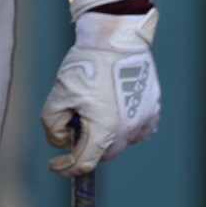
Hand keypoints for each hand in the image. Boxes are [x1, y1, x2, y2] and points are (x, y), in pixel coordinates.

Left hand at [41, 8, 160, 174]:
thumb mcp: (59, 95)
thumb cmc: (87, 65)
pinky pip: (137, 128)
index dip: (66, 168)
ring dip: (105, 136)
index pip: (83, 163)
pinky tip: (114, 110)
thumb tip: (61, 141)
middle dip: (86, 148)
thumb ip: (52, 126)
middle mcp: (127, 130)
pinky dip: (124, 126)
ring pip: (121, 141)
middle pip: (103, 154)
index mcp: (103, 130)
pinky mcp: (152, 109)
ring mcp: (143, 120)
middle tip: (73, 130)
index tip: (55, 164)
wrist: (117, 38)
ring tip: (94, 113)